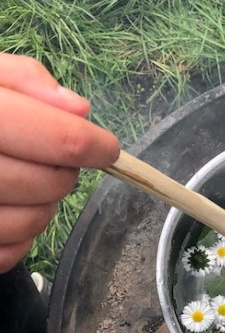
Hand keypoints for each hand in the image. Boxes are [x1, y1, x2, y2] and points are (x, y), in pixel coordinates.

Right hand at [0, 54, 119, 272]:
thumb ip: (21, 78)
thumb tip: (77, 109)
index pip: (58, 138)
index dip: (94, 145)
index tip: (105, 147)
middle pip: (50, 183)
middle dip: (64, 171)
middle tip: (51, 158)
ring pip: (33, 222)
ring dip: (44, 204)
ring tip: (24, 181)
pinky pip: (7, 253)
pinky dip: (18, 235)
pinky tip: (3, 208)